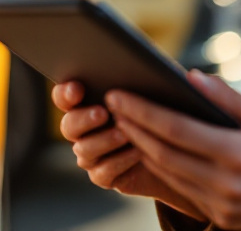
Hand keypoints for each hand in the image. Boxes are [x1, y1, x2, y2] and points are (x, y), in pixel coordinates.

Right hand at [51, 80, 208, 220]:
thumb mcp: (156, 88)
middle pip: (68, 125)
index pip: (64, 96)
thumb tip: (151, 65)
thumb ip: (146, 75)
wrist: (175, 150)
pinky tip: (137, 152)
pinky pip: (102, 172)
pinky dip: (119, 161)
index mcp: (87, 102)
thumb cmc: (162, 110)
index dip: (66, 92)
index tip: (78, 88)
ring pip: (83, 150)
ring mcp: (91, 154)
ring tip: (124, 133)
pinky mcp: (104, 175)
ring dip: (103, 141)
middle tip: (102, 112)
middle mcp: (83, 129)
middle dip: (83, 118)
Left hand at [107, 70, 240, 230]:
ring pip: (168, 175)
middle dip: (133, 128)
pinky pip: (183, 191)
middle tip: (113, 106)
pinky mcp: (222, 220)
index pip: (176, 130)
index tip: (119, 95)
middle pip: (163, 154)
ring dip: (142, 149)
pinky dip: (163, 170)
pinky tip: (152, 151)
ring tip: (125, 124)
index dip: (142, 112)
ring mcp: (222, 206)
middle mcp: (227, 184)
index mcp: (239, 154)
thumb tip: (191, 78)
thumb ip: (230, 101)